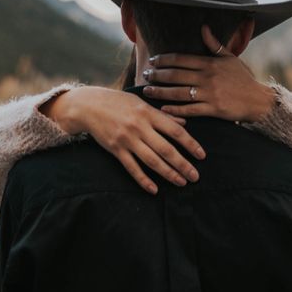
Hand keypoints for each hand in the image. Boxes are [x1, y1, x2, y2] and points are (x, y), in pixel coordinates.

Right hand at [39, 87, 205, 195]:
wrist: (90, 105)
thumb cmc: (118, 102)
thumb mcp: (141, 103)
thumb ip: (163, 115)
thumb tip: (185, 123)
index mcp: (148, 113)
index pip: (174, 130)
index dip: (190, 144)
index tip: (201, 156)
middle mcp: (139, 126)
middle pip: (166, 149)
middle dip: (182, 164)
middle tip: (195, 176)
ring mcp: (127, 139)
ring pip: (151, 161)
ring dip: (168, 173)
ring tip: (181, 182)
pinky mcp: (116, 150)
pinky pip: (132, 168)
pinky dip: (143, 180)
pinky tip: (154, 190)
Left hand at [141, 24, 275, 122]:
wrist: (258, 100)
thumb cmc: (243, 78)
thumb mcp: (230, 57)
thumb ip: (214, 44)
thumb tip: (203, 27)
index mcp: (210, 63)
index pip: (182, 59)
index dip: (165, 59)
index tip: (153, 60)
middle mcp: (207, 77)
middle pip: (176, 75)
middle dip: (158, 75)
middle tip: (144, 75)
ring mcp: (210, 94)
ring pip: (179, 92)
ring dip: (161, 92)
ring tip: (147, 90)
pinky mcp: (213, 109)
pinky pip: (190, 110)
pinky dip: (175, 109)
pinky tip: (163, 109)